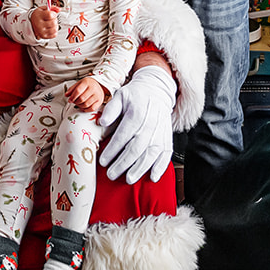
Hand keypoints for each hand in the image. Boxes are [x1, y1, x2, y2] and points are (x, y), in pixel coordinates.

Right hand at [31, 7, 57, 39]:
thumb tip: (59, 9)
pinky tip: (50, 28)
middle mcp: (39, 24)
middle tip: (51, 19)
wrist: (32, 23)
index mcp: (38, 16)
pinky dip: (54, 31)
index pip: (50, 15)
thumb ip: (52, 8)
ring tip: (51, 23)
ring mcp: (41, 31)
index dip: (54, 14)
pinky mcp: (44, 36)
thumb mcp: (43, 9)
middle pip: (54, 22)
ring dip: (55, 26)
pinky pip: (54, 34)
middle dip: (55, 20)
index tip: (52, 14)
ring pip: (55, 29)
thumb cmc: (38, 16)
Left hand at [66, 76, 106, 112]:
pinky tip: (83, 107)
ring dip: (80, 106)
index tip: (70, 100)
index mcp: (86, 82)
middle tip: (74, 101)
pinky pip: (92, 108)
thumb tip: (66, 95)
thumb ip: (72, 89)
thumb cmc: (88, 84)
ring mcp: (97, 95)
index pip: (78, 91)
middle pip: (82, 99)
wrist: (98, 84)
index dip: (72, 97)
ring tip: (79, 104)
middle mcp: (93, 88)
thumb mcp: (79, 83)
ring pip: (86, 104)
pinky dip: (86, 109)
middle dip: (76, 102)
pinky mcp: (100, 101)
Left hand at [98, 65, 176, 183]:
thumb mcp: (120, 95)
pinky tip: (153, 177)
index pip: (123, 136)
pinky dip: (160, 167)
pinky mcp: (167, 137)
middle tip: (111, 175)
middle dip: (123, 163)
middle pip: (136, 148)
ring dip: (140, 168)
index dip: (112, 150)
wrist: (157, 90)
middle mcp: (150, 124)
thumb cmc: (136, 95)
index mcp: (136, 114)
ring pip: (151, 154)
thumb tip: (102, 122)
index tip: (102, 161)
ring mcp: (160, 132)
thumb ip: (111, 109)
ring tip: (129, 179)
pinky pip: (166, 154)